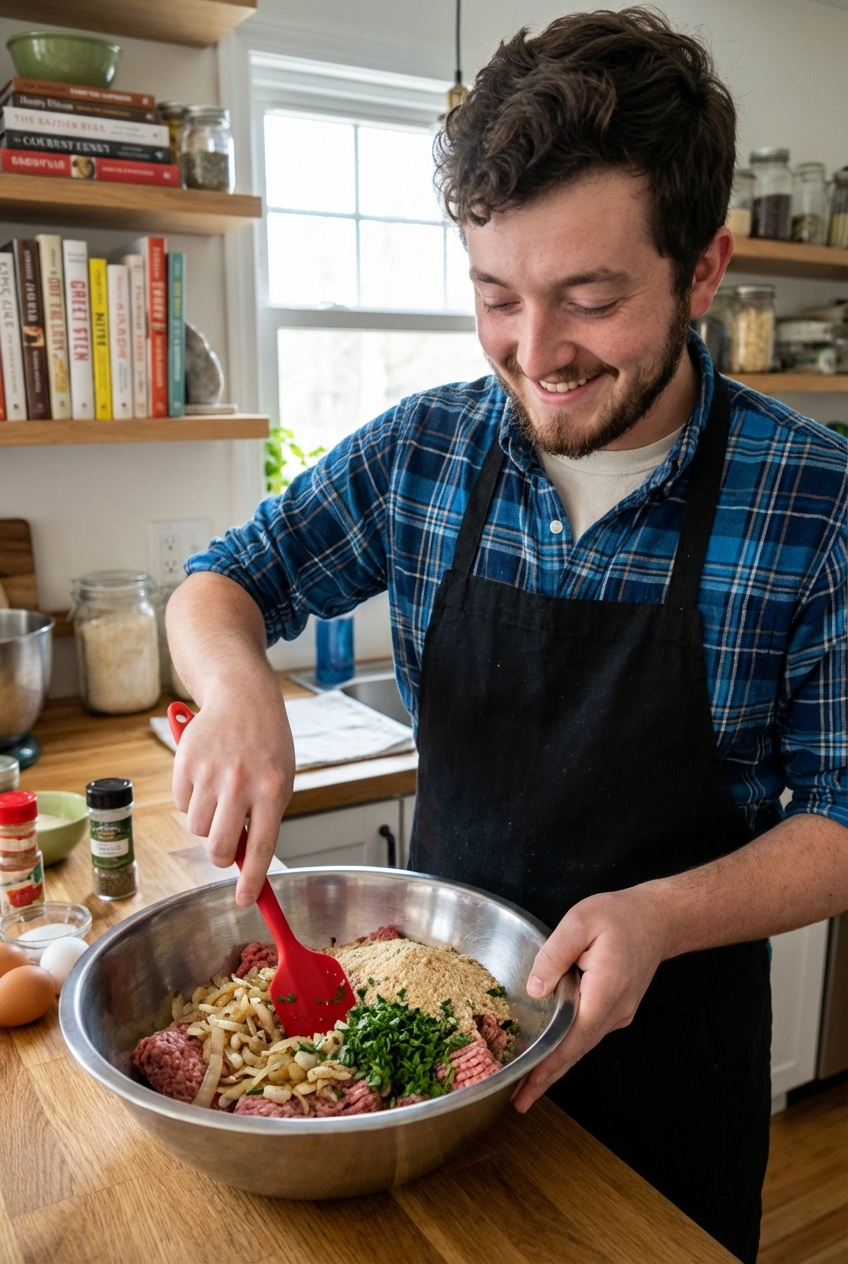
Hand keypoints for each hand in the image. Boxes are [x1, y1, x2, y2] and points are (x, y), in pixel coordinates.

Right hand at [171, 663, 294, 906]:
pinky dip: (191, 800)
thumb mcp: (280, 779)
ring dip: (206, 823)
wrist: (242, 697)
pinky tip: (205, 777)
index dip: (252, 881)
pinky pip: (181, 804)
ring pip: (197, 828)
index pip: (260, 847)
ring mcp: (210, 773)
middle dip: (221, 858)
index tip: (244, 901)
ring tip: (220, 795)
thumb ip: (264, 817)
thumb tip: (244, 860)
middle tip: (225, 848)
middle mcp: (240, 784)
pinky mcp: (185, 763)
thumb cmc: (266, 743)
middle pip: (220, 847)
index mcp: (272, 790)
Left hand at [511, 886, 669, 1112]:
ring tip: (528, 1083)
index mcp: (604, 991)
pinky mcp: (616, 1009)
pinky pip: (587, 1033)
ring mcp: (618, 1014)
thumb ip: (554, 955)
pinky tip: (551, 1052)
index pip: (572, 1039)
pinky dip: (568, 1047)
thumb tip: (536, 991)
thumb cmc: (619, 917)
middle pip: (576, 1051)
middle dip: (547, 1077)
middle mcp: (614, 1011)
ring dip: (556, 1065)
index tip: (527, 1089)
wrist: (657, 919)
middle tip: (519, 1101)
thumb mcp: (580, 921)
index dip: (548, 1066)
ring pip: (582, 1045)